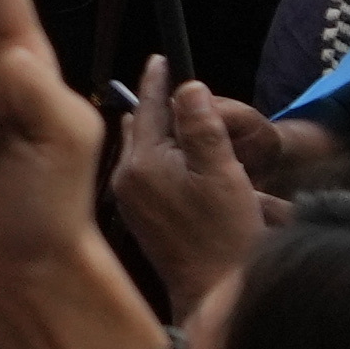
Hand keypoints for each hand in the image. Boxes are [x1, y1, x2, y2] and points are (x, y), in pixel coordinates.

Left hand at [98, 66, 267, 326]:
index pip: (146, 109)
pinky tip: (175, 154)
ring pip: (142, 149)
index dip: (156, 82)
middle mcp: (126, 178)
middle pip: (140, 128)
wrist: (214, 290)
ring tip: (174, 113)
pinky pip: (145, 171)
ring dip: (159, 132)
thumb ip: (202, 126)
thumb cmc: (224, 232)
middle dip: (157, 107)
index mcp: (142, 162)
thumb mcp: (221, 171)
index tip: (160, 58)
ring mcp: (129, 200)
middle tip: (170, 83)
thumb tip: (188, 86)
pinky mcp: (140, 217)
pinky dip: (160, 156)